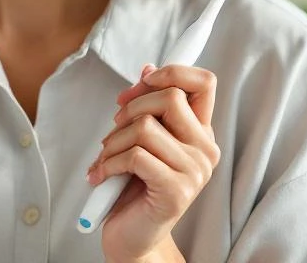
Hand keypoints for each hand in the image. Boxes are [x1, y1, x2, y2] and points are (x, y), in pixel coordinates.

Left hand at [86, 63, 219, 262]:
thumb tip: (148, 69)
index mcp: (200, 131)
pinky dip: (108, 162)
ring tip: (105, 157)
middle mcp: (205, 149)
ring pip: (145, 126)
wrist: (134, 237)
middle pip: (169, 97)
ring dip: (113, 140)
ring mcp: (194, 172)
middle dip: (130, 107)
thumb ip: (149, 106)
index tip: (144, 81)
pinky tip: (102, 175)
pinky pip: (135, 156)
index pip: (204, 83)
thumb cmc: (135, 185)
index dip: (173, 72)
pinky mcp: (176, 192)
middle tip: (114, 128)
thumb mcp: (142, 138)